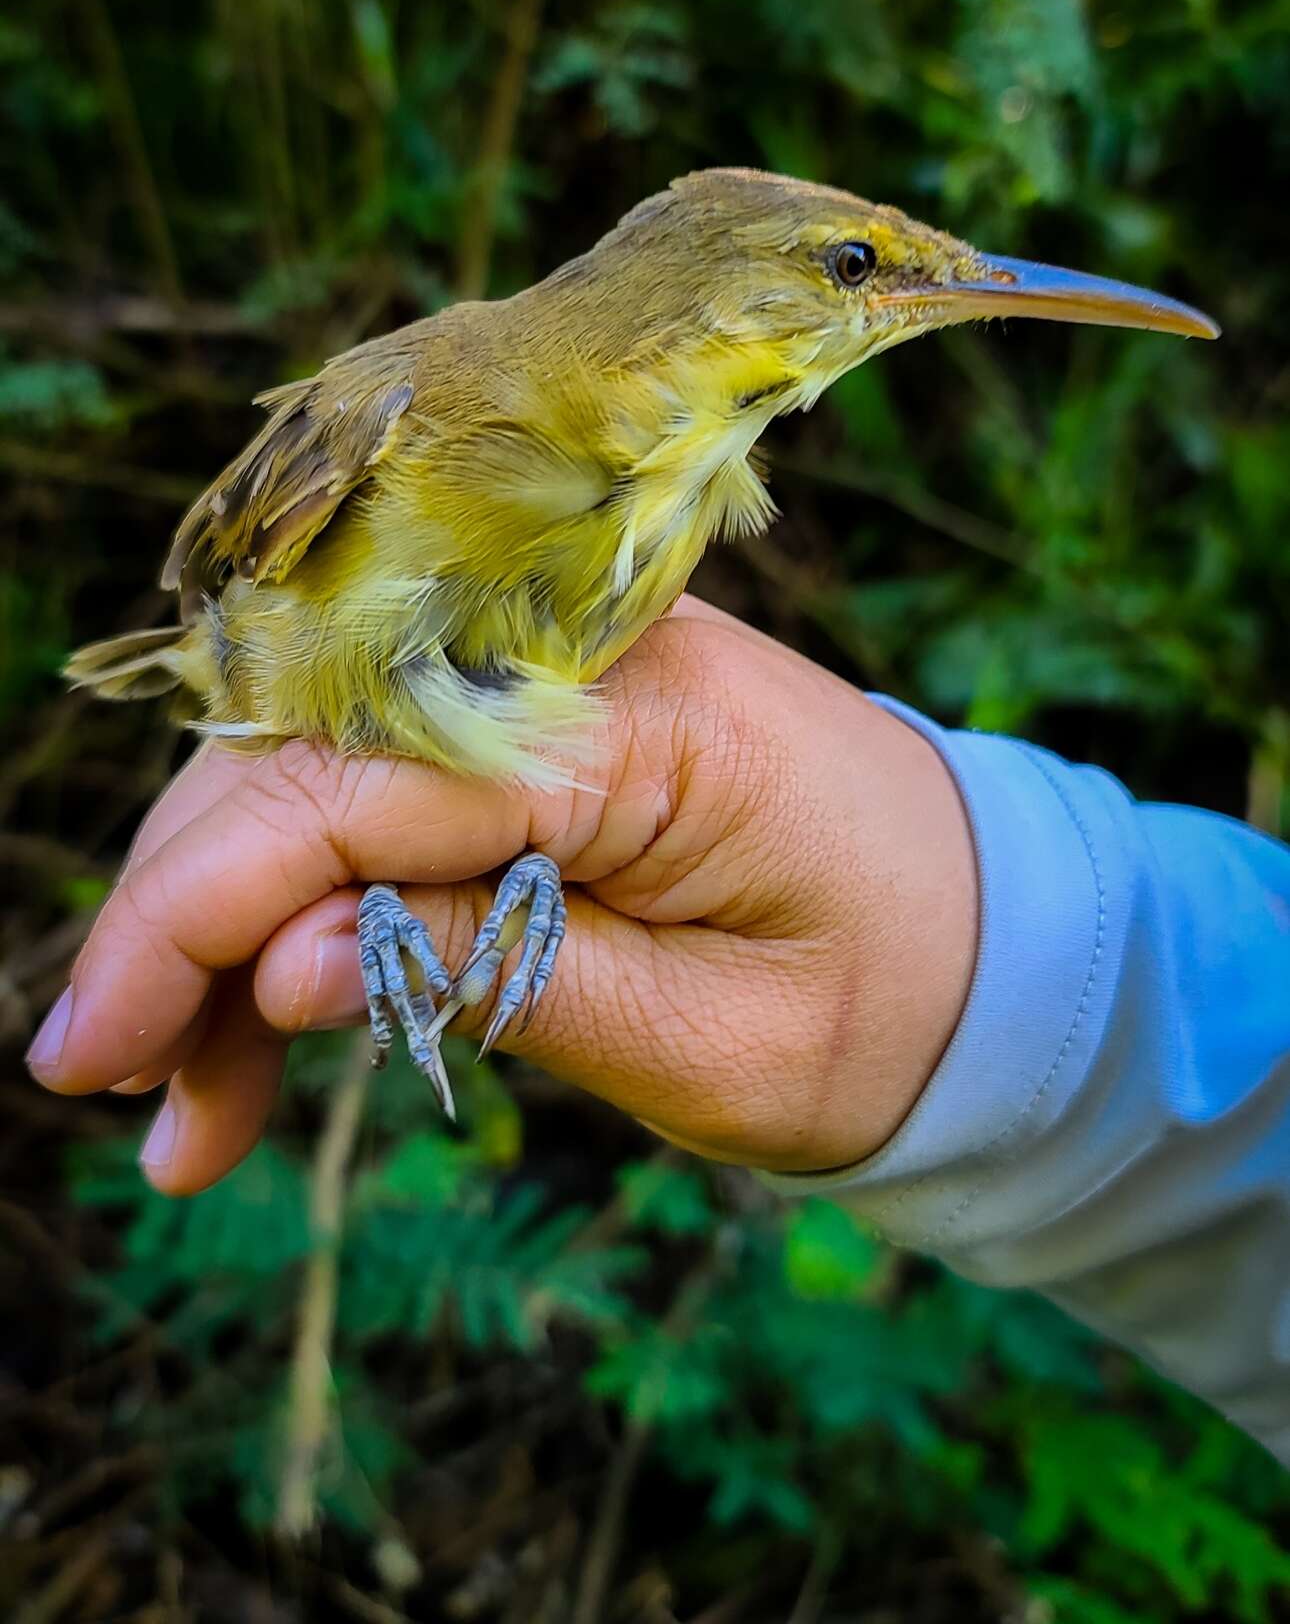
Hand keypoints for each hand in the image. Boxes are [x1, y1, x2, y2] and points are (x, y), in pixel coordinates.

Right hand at [26, 600, 977, 1193]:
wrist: (992, 935)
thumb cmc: (888, 996)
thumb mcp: (709, 1040)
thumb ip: (501, 977)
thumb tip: (293, 967)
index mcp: (637, 716)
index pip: (351, 784)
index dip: (198, 910)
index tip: (96, 1046)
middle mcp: (572, 655)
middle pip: (306, 759)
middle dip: (189, 922)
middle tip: (127, 1094)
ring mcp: (547, 676)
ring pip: (320, 777)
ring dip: (235, 929)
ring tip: (187, 1110)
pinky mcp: (535, 720)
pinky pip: (381, 795)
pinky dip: (312, 904)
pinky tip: (266, 1023)